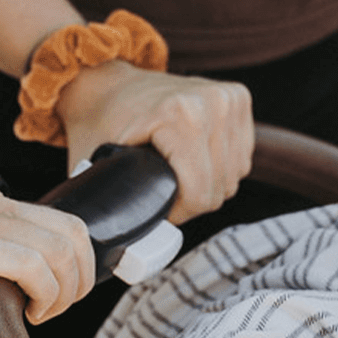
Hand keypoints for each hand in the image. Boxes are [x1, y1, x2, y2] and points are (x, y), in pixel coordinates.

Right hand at [0, 124, 95, 321]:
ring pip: (63, 245)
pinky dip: (44, 294)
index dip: (56, 260)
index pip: (40, 219)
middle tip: (57, 310)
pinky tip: (26, 314)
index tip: (40, 294)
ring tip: (44, 317)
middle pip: (70, 228)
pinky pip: (33, 264)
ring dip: (69, 290)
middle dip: (81, 275)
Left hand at [56, 61, 252, 224]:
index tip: (151, 204)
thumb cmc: (98, 125)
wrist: (107, 83)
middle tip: (159, 190)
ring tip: (175, 173)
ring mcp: (229, 97)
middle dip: (189, 200)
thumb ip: (111, 207)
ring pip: (234, 175)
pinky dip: (221, 166)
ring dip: (207, 184)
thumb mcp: (96, 166)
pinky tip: (194, 159)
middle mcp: (212, 101)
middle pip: (220, 188)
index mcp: (181, 115)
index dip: (175, 213)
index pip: (200, 195)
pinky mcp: (238, 96)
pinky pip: (241, 156)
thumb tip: (119, 254)